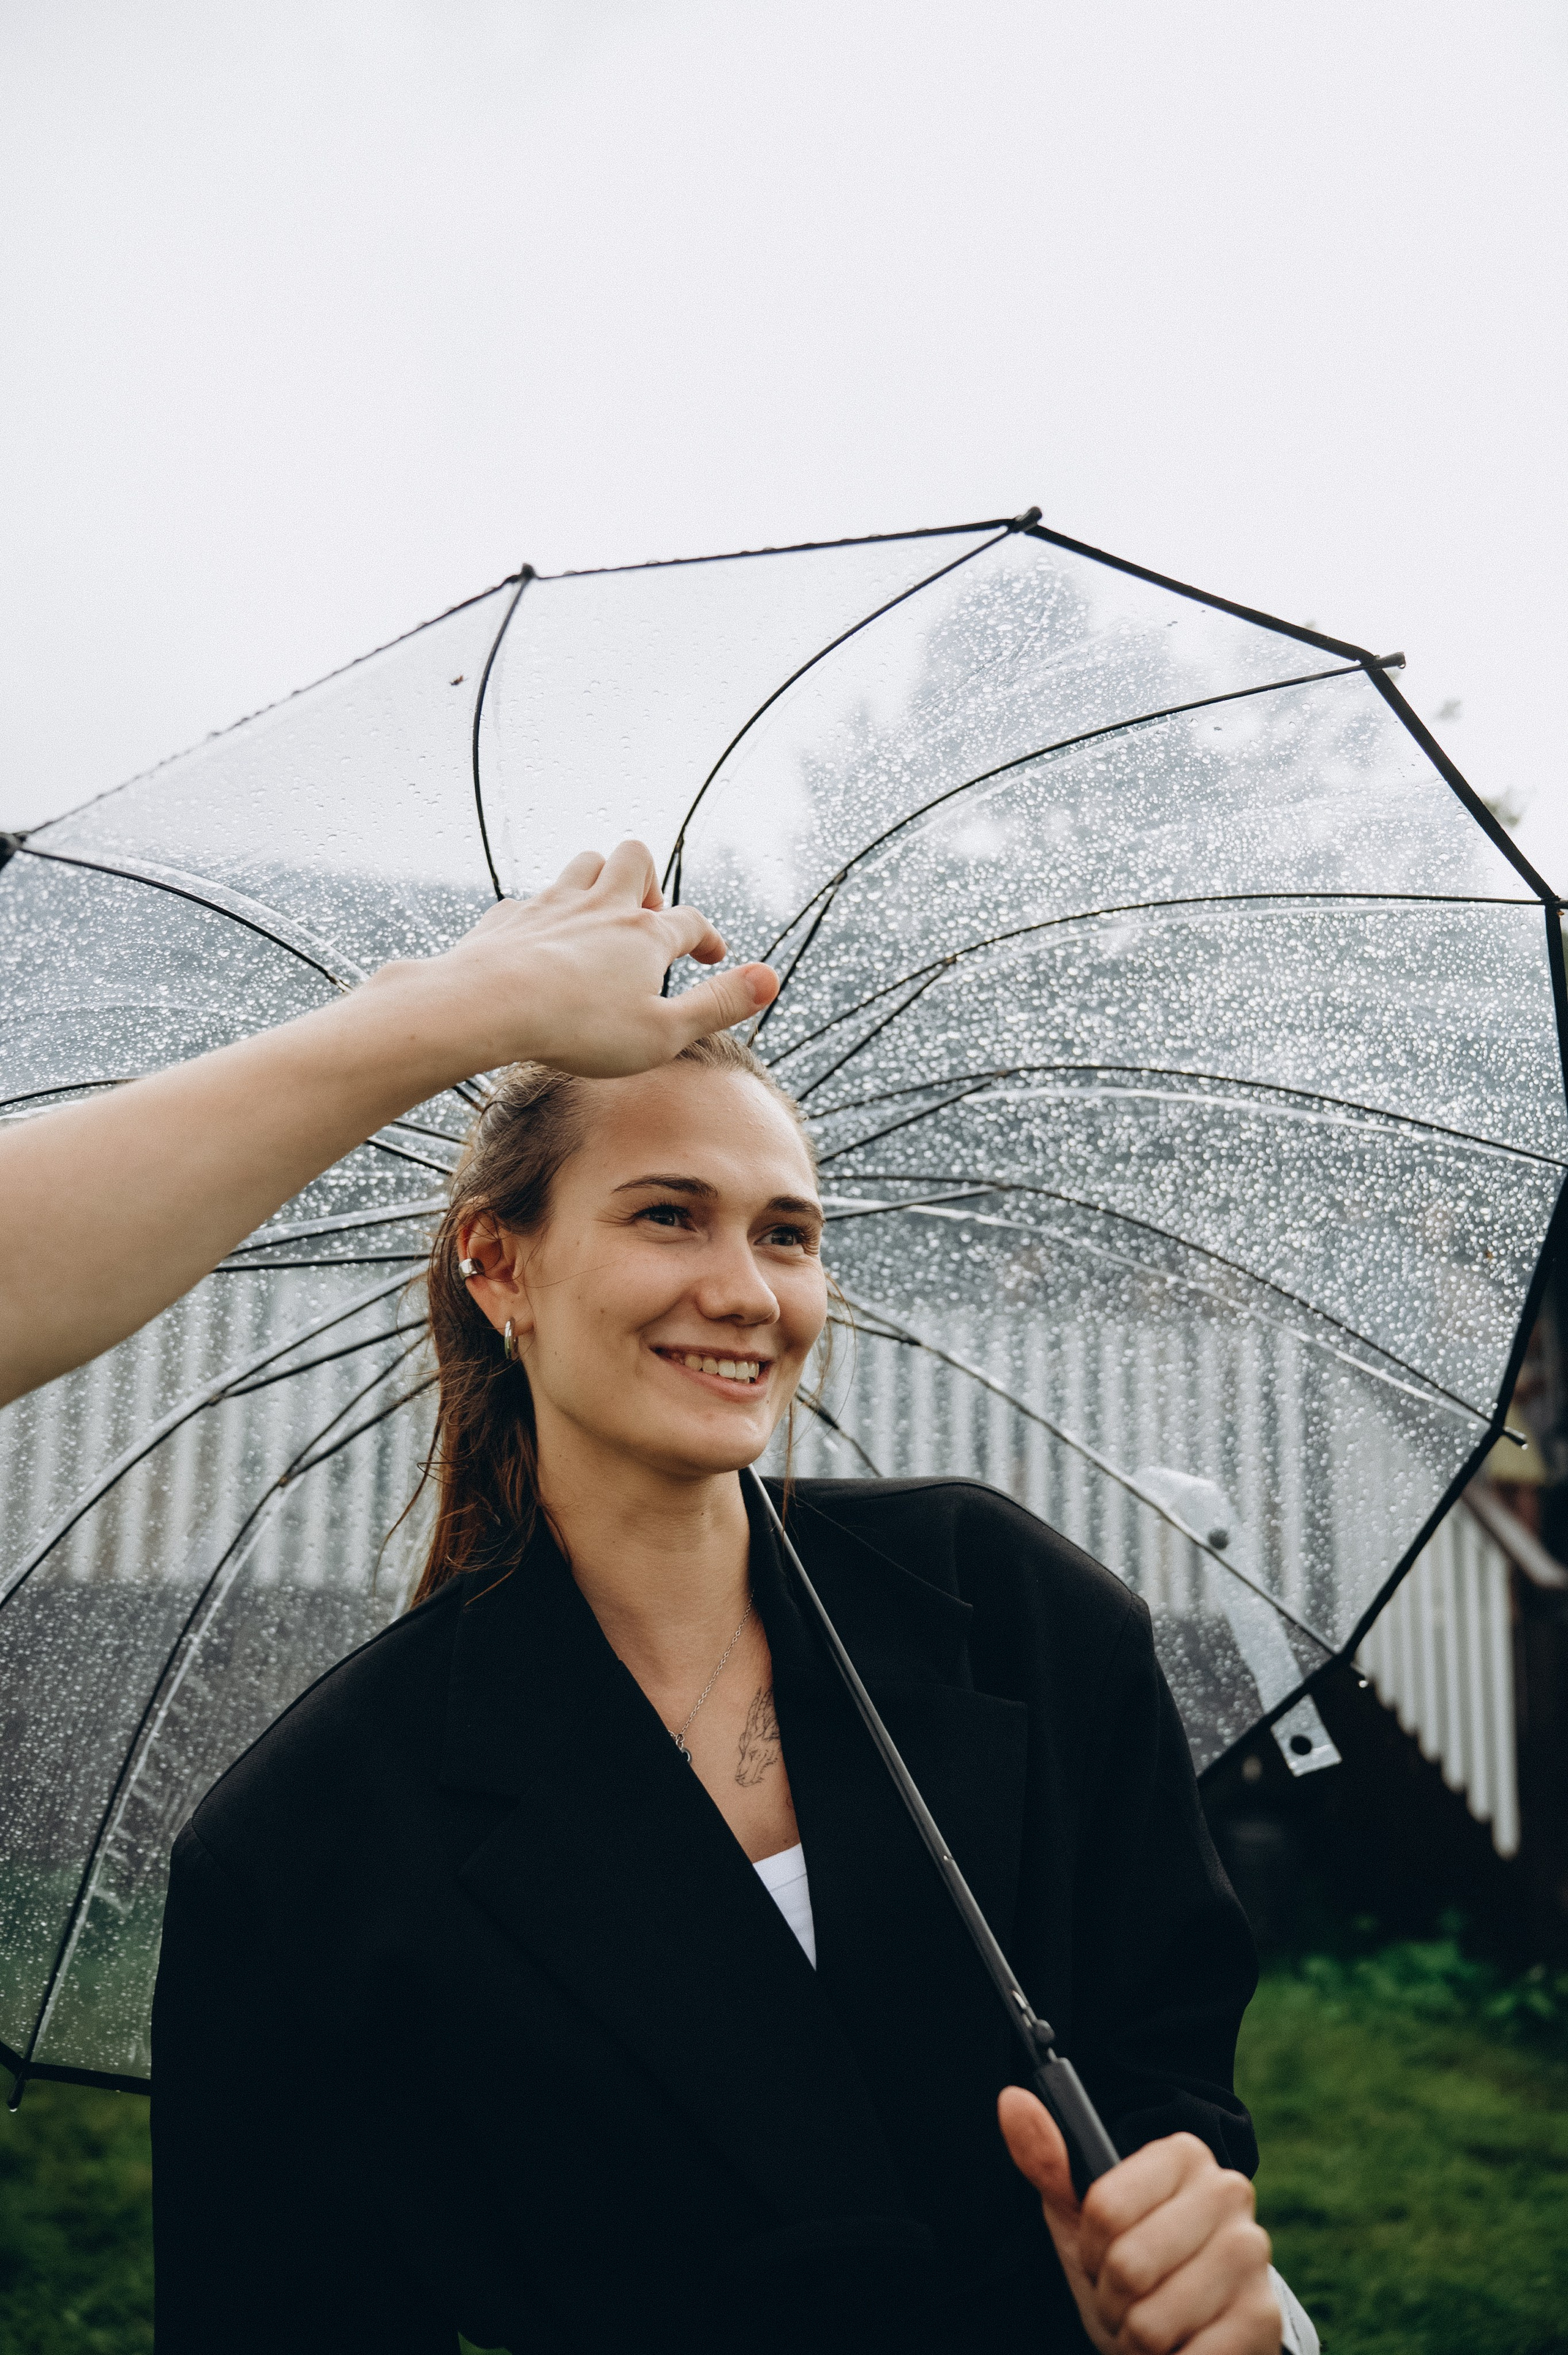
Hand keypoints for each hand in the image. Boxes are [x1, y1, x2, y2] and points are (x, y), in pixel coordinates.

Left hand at [360, 840, 776, 1083]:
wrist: (487, 1005)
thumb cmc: (579, 1028)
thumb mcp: (664, 1033)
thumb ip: (719, 1005)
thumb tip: (772, 979)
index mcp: (644, 936)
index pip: (689, 921)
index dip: (707, 938)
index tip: (713, 956)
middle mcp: (601, 907)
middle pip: (635, 857)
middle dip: (649, 881)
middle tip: (646, 922)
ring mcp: (551, 907)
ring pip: (584, 864)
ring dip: (599, 882)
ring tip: (600, 921)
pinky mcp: (508, 919)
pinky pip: (531, 901)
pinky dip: (545, 916)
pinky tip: (540, 944)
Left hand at [998, 2089, 1279, 2353]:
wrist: (1186, 2335)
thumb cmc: (1129, 2271)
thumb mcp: (1082, 2220)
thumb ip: (1048, 2161)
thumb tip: (1011, 2100)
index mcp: (1183, 2156)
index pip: (1105, 2207)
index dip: (1091, 2248)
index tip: (1101, 2255)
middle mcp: (1229, 2194)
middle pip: (1129, 2265)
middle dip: (1113, 2299)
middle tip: (1127, 2299)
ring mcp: (1253, 2256)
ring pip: (1153, 2320)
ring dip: (1138, 2338)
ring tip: (1152, 2325)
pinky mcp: (1264, 2318)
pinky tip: (1183, 2348)